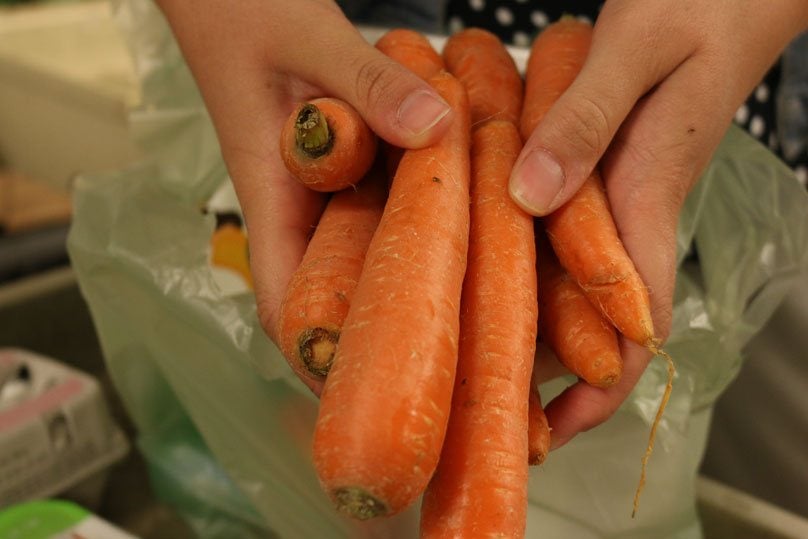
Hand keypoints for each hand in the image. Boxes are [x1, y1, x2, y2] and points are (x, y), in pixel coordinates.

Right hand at [154, 0, 451, 391]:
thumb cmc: (246, 14)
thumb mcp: (310, 38)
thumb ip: (368, 82)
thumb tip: (435, 129)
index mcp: (272, 200)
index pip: (287, 306)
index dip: (325, 358)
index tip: (379, 391)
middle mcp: (301, 212)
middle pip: (339, 300)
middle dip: (387, 339)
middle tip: (456, 367)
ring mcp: (327, 196)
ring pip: (370, 259)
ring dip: (415, 285)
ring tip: (482, 315)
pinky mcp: (351, 172)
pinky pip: (390, 212)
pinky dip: (426, 222)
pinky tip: (480, 226)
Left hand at [510, 0, 807, 448]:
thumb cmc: (694, 6)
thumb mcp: (633, 51)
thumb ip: (583, 121)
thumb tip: (529, 196)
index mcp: (644, 198)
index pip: (636, 323)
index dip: (601, 389)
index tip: (553, 431)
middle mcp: (629, 214)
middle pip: (592, 321)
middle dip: (545, 372)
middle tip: (478, 405)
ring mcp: (614, 199)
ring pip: (569, 284)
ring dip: (527, 325)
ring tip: (464, 355)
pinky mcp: (597, 175)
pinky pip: (557, 237)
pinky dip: (522, 263)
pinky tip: (478, 268)